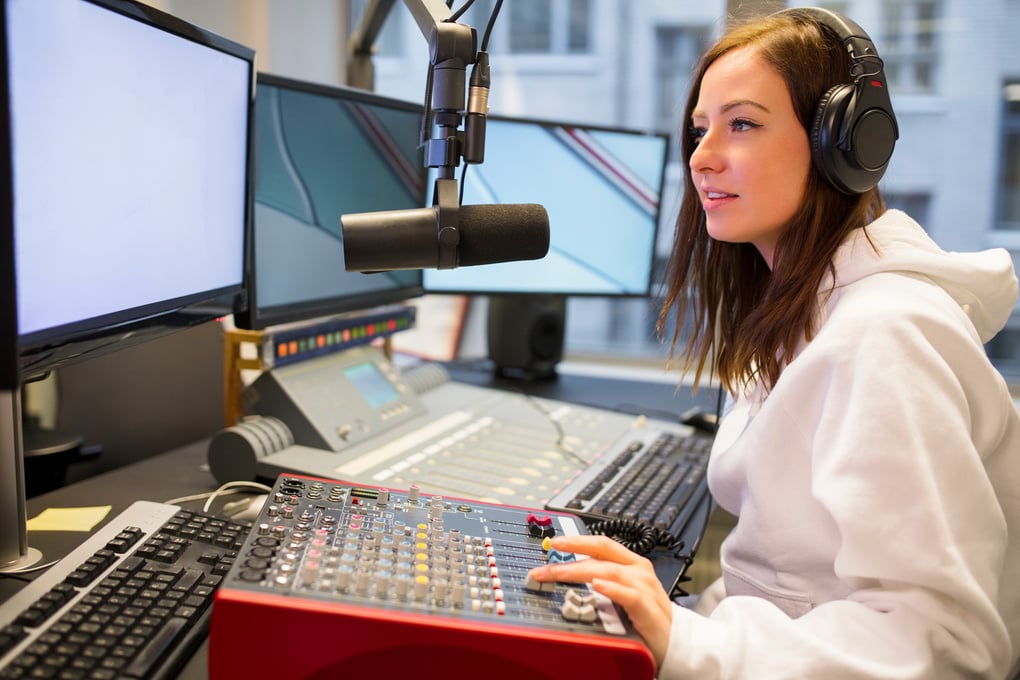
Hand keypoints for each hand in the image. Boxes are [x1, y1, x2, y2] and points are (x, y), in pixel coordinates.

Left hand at [527, 534, 672, 665]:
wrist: (677, 642)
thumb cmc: (646, 616)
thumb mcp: (621, 593)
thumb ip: (601, 580)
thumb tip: (567, 573)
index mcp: (632, 564)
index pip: (602, 544)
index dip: (577, 540)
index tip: (554, 542)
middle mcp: (639, 571)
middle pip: (601, 554)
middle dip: (571, 555)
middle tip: (546, 564)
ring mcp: (645, 588)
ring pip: (610, 571)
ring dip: (581, 571)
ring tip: (559, 574)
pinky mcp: (649, 610)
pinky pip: (630, 596)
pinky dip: (613, 589)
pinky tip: (597, 586)